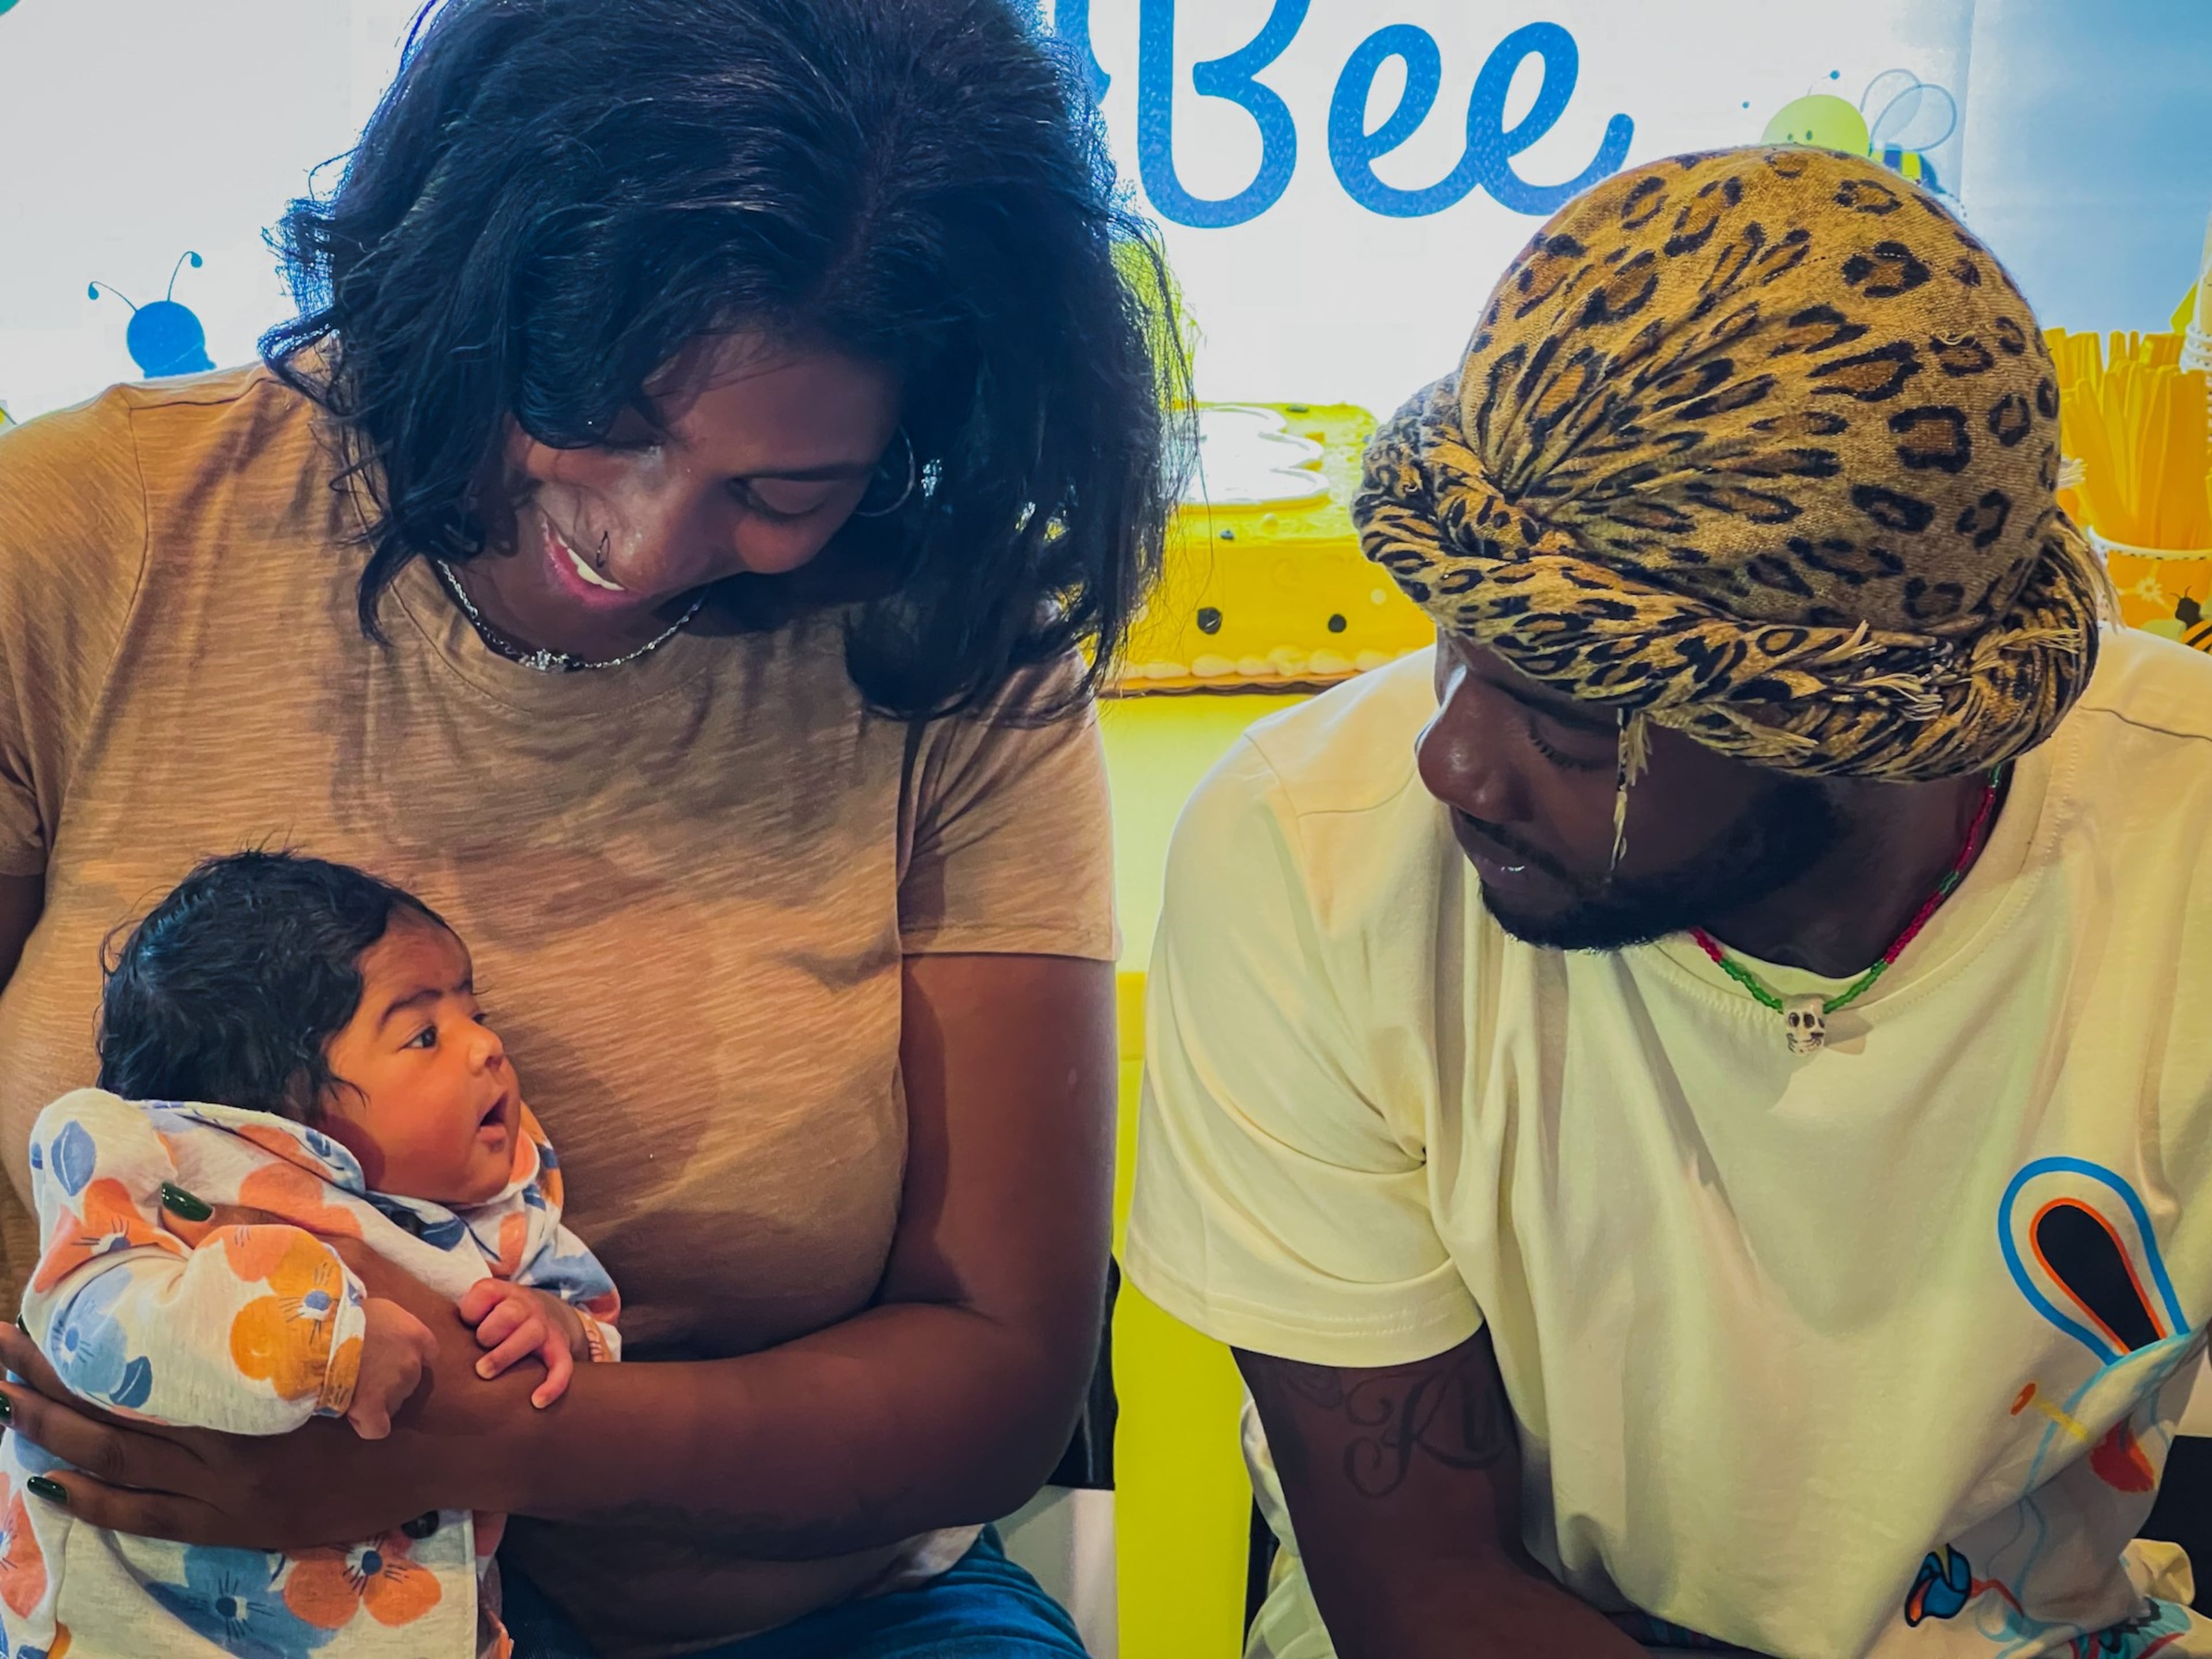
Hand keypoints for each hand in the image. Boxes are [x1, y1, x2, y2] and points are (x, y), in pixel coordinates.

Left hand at [0, 1192, 543, 1549]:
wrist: (465, 1434)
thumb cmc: (416, 1350)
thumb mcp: (355, 1284)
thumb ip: (278, 1250)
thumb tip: (197, 1210)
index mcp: (247, 1383)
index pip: (133, 1371)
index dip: (69, 1355)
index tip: (22, 1329)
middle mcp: (226, 1446)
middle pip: (107, 1424)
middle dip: (40, 1394)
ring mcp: (232, 1496)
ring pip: (117, 1474)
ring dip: (54, 1444)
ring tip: (8, 1412)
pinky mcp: (247, 1526)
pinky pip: (151, 1520)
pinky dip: (98, 1503)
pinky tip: (59, 1486)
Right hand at [346, 1298, 437, 1439]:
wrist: (323, 1336)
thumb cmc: (347, 1314)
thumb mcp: (380, 1308)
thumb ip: (393, 1325)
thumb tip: (389, 1330)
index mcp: (416, 1336)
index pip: (429, 1352)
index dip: (409, 1355)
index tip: (392, 1356)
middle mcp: (412, 1364)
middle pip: (409, 1379)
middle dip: (391, 1378)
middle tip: (365, 1370)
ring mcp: (395, 1389)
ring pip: (393, 1402)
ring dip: (378, 1398)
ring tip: (352, 1386)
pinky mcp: (373, 1408)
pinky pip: (378, 1428)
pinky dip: (369, 1424)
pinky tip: (357, 1415)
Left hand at [458, 1281, 585, 1407]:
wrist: (547, 1315)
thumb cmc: (499, 1317)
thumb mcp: (483, 1304)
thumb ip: (464, 1309)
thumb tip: (439, 1329)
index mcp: (502, 1293)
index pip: (485, 1292)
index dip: (471, 1311)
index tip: (465, 1324)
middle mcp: (526, 1306)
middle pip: (510, 1313)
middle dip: (489, 1334)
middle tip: (473, 1355)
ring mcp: (544, 1327)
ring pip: (532, 1334)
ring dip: (506, 1355)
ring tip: (484, 1373)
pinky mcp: (560, 1349)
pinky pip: (562, 1365)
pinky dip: (553, 1384)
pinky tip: (537, 1401)